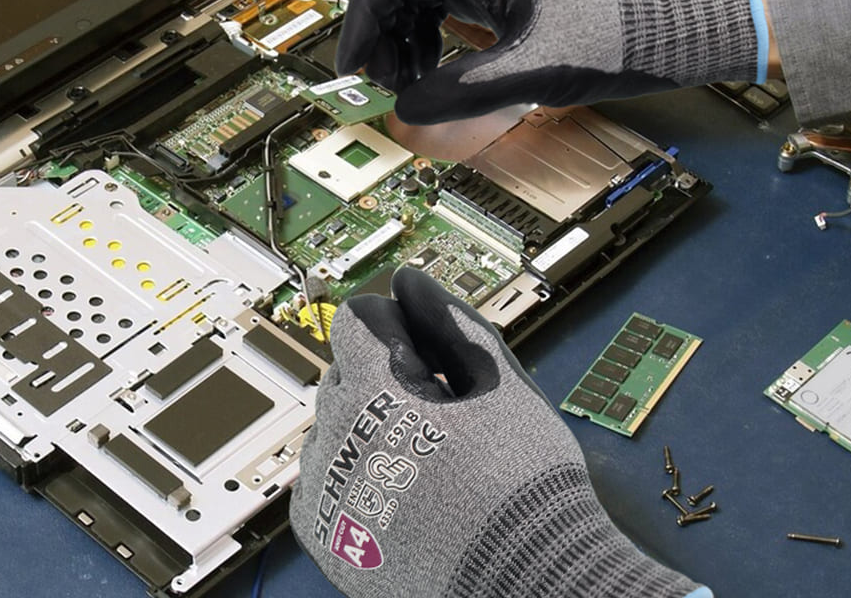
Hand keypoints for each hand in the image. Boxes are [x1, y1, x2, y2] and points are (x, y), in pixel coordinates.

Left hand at [288, 269, 698, 596]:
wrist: (526, 583)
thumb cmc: (524, 488)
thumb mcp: (502, 387)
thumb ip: (451, 325)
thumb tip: (414, 283)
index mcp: (377, 391)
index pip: (358, 320)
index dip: (396, 325)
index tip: (426, 349)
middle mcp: (335, 435)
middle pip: (343, 373)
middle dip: (383, 378)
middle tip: (440, 412)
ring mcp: (324, 489)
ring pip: (332, 429)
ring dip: (366, 429)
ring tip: (426, 460)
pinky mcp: (323, 535)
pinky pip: (323, 483)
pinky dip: (353, 480)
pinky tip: (401, 493)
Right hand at [338, 0, 763, 123]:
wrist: (687, 22)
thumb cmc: (627, 32)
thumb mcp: (534, 71)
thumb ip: (461, 92)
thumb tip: (405, 109)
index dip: (363, 28)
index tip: (353, 68)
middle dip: (385, 37)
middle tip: (385, 83)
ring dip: (409, 39)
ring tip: (414, 82)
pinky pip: (453, 2)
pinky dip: (438, 34)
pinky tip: (444, 68)